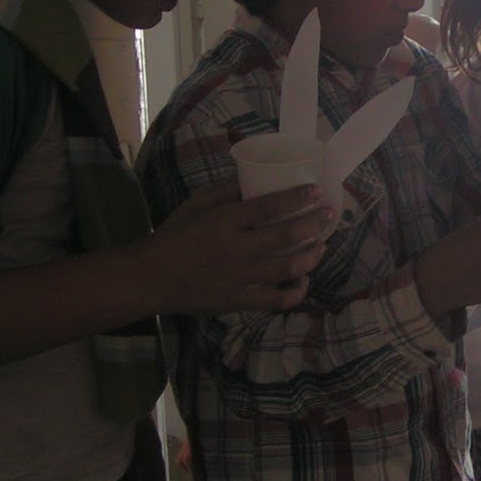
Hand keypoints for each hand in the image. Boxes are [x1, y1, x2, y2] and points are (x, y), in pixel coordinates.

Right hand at [148, 184, 333, 312]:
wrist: (151, 278)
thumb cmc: (173, 236)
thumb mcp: (195, 205)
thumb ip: (225, 192)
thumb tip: (254, 179)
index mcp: (225, 222)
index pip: (269, 207)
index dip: (296, 198)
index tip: (316, 192)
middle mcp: (238, 249)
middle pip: (286, 236)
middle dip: (314, 225)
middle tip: (329, 216)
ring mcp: (241, 278)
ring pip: (288, 268)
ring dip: (311, 256)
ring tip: (321, 246)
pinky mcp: (240, 301)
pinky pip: (276, 300)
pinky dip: (296, 292)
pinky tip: (304, 281)